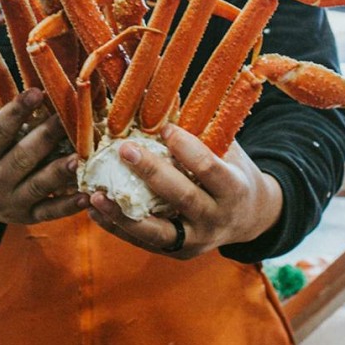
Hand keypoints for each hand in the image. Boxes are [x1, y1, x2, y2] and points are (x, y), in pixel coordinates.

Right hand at [0, 88, 84, 232]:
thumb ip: (3, 125)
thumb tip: (37, 95)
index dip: (16, 112)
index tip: (36, 93)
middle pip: (21, 158)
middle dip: (46, 136)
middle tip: (67, 118)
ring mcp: (11, 203)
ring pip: (39, 186)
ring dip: (60, 171)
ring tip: (79, 157)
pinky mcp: (28, 218)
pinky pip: (50, 212)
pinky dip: (69, 205)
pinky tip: (86, 195)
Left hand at [87, 123, 283, 258]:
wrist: (249, 217)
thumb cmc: (232, 170)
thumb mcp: (226, 149)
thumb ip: (199, 129)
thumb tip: (161, 92)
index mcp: (233, 188)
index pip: (209, 168)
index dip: (185, 148)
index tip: (164, 127)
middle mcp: (216, 219)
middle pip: (181, 197)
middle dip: (151, 173)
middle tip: (123, 149)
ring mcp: (196, 240)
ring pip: (157, 230)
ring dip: (123, 212)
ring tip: (95, 194)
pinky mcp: (177, 252)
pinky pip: (143, 241)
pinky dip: (117, 225)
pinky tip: (95, 208)